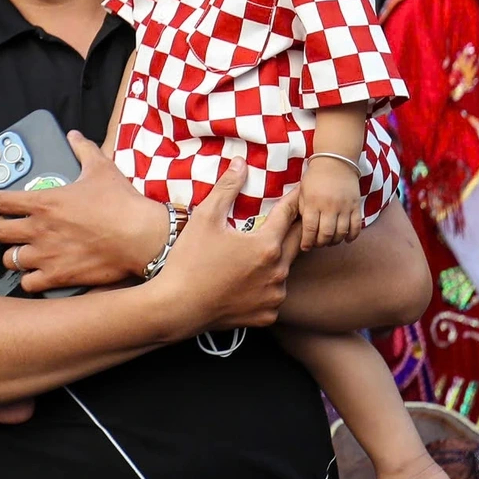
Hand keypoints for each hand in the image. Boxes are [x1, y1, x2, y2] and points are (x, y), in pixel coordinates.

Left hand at [0, 133, 167, 291]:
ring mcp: (47, 255)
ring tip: (20, 252)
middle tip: (8, 227)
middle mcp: (39, 229)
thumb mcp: (101, 168)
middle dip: (0, 228)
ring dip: (13, 255)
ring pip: (10, 259)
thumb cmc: (121, 203)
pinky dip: (29, 279)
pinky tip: (35, 274)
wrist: (140, 237)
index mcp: (44, 202)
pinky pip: (28, 283)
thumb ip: (83, 149)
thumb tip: (74, 136)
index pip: (0, 200)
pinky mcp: (59, 277)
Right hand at [152, 166, 301, 331]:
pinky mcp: (267, 315)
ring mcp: (274, 296)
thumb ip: (226, 188)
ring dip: (280, 257)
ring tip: (272, 246)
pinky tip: (255, 278)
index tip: (302, 189)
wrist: (176, 307)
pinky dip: (269, 284)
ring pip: (285, 270)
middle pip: (297, 241)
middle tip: (297, 213)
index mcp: (266, 246)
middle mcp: (277, 272)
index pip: (288, 215)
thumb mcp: (205, 218)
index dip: (295, 199)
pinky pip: (274, 294)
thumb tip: (241, 163)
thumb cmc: (189, 260)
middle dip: (297, 225)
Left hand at [297, 156, 363, 248]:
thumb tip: (303, 230)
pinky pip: (356, 226)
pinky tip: (346, 239)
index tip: (305, 247)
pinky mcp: (356, 205)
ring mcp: (344, 206)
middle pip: (326, 234)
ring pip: (341, 233)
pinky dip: (352, 236)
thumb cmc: (315, 177)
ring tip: (330, 241)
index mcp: (313, 202)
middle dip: (321, 243)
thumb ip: (302, 210)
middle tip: (318, 244)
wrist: (335, 161)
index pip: (310, 229)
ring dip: (335, 241)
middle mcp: (329, 206)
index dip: (307, 242)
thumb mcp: (302, 192)